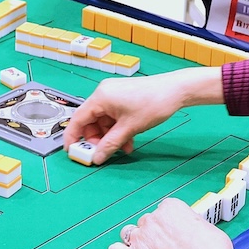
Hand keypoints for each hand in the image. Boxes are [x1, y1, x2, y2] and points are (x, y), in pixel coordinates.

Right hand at [65, 68, 221, 163]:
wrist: (176, 90)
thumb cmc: (152, 104)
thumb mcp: (129, 129)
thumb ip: (110, 144)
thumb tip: (97, 158)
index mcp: (101, 97)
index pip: (78, 119)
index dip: (73, 136)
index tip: (72, 151)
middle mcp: (104, 93)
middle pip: (91, 120)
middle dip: (97, 138)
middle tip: (104, 152)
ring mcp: (114, 94)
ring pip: (104, 120)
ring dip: (110, 136)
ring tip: (124, 148)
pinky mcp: (123, 96)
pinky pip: (114, 116)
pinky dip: (118, 129)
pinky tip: (129, 140)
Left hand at [109, 198, 245, 248]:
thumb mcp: (210, 227)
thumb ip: (195, 224)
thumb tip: (193, 229)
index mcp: (171, 207)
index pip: (165, 210)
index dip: (173, 222)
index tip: (179, 233)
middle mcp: (152, 218)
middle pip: (148, 221)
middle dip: (156, 233)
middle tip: (170, 248)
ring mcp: (141, 237)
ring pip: (130, 233)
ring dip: (138, 241)